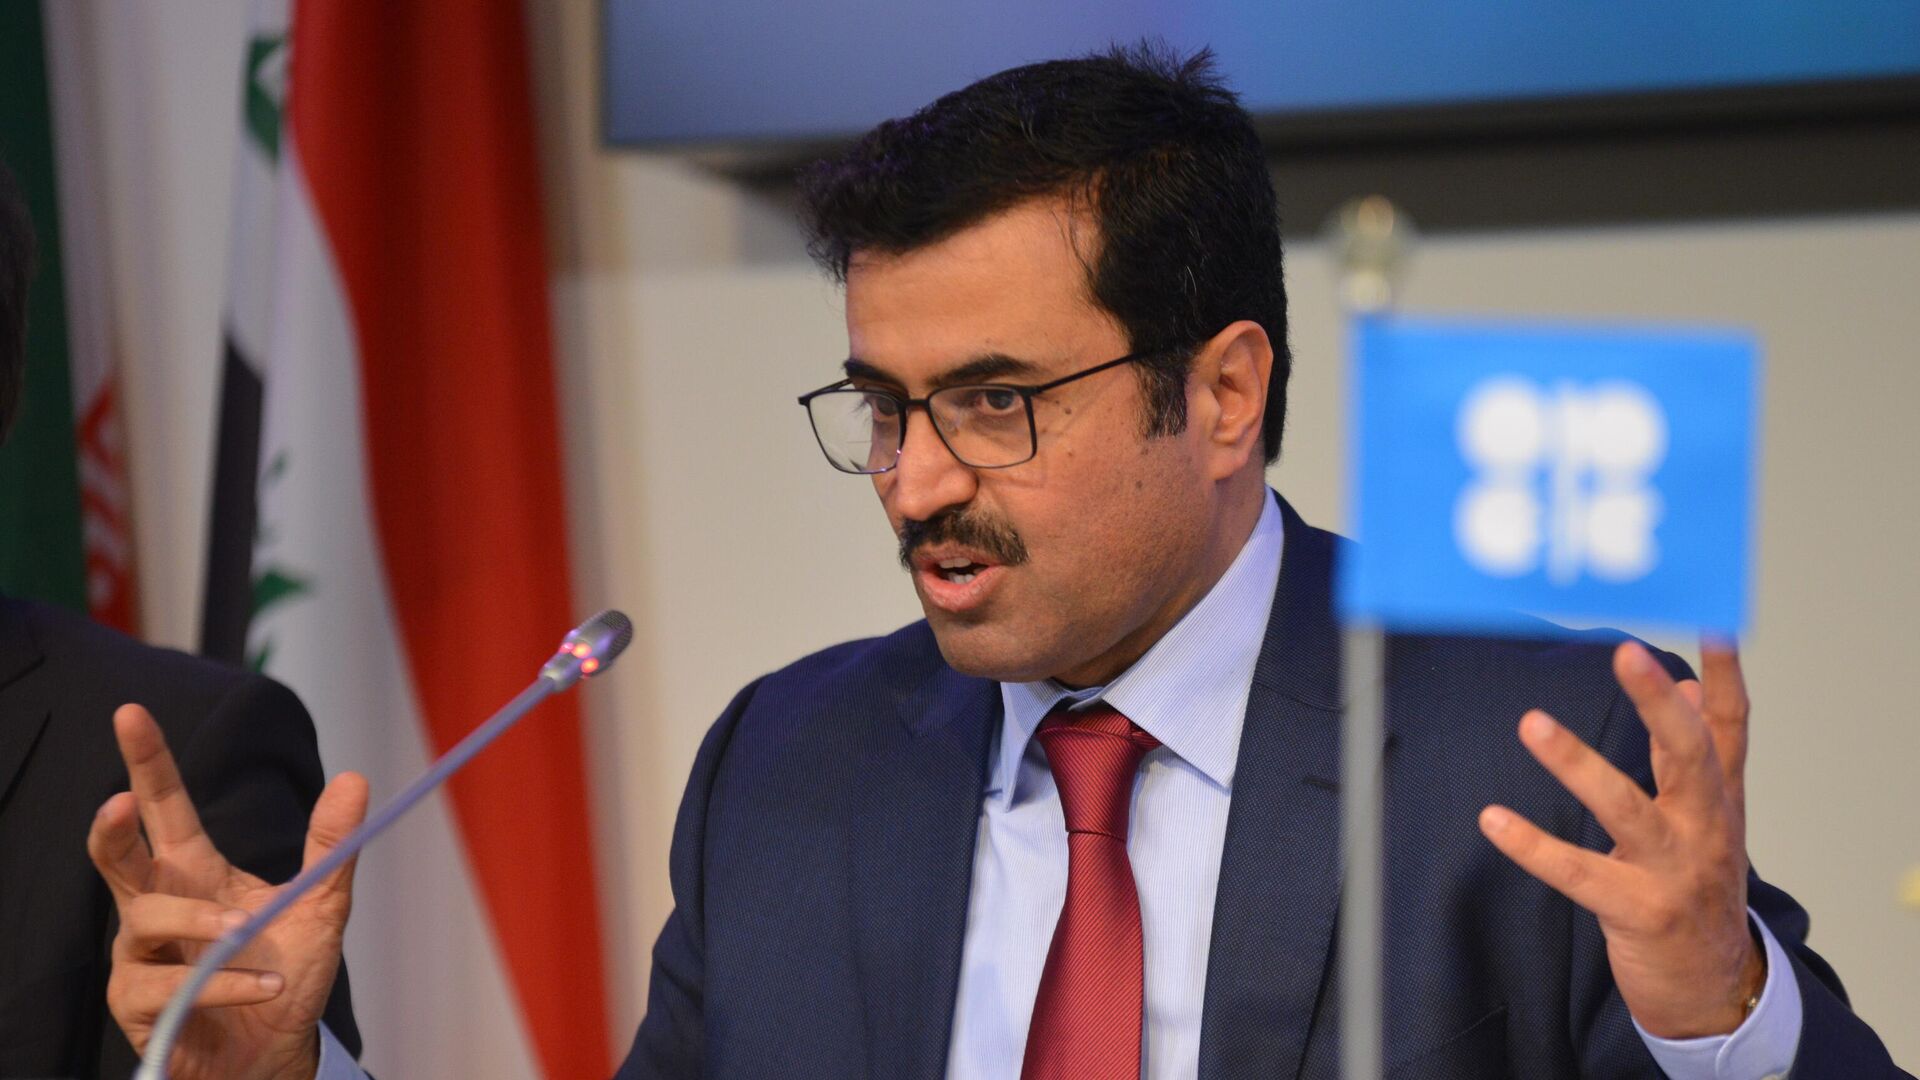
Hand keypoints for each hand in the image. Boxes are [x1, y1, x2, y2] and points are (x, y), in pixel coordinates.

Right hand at [87, 704, 367, 1079]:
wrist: (275, 1051)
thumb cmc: (284, 975)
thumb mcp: (320, 905)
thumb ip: (332, 846)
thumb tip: (354, 777)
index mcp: (196, 871)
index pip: (166, 807)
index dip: (148, 761)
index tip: (131, 713)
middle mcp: (158, 906)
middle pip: (117, 856)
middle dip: (110, 827)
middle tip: (116, 802)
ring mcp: (142, 956)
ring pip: (145, 920)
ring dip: (199, 925)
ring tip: (245, 934)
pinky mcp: (141, 1005)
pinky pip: (169, 986)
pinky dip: (223, 984)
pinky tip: (264, 987)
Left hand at [1479, 641, 1762, 1037]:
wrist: (1714, 987)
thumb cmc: (1698, 888)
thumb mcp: (1705, 818)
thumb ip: (1691, 756)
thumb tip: (1684, 687)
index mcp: (1718, 799)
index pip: (1729, 726)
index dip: (1726, 674)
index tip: (1716, 620)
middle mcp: (1705, 829)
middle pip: (1690, 754)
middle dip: (1657, 703)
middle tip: (1627, 654)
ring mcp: (1674, 872)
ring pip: (1625, 808)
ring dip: (1577, 764)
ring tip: (1532, 724)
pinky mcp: (1638, 911)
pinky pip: (1578, 873)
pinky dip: (1533, 846)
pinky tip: (1493, 819)